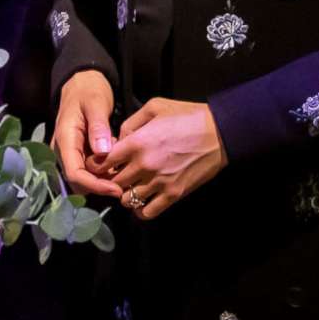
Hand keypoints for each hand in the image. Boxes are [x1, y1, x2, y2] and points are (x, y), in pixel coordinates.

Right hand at [53, 69, 117, 194]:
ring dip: (103, 180)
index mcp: (65, 139)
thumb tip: (103, 152)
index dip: (94, 185)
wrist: (82, 83)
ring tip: (123, 171)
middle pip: (78, 181)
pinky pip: (89, 170)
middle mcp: (64, 150)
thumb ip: (98, 127)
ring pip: (84, 178)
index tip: (116, 189)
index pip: (74, 174)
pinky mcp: (79, 153)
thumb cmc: (89, 90)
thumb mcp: (96, 103)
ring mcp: (71, 153)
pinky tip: (118, 164)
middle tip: (125, 183)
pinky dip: (104, 172)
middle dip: (100, 186)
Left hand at [101, 97, 225, 220]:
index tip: (102, 164)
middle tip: (119, 174)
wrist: (219, 132)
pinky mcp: (173, 195)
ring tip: (133, 186)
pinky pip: (147, 212)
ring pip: (127, 200)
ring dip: (126, 194)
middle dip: (112, 179)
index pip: (102, 162)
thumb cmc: (188, 116)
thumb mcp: (155, 107)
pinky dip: (141, 209)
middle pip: (113, 183)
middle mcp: (144, 165)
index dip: (98, 164)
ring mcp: (159, 182)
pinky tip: (144, 199)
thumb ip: (131, 123)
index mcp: (137, 142)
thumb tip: (118, 139)